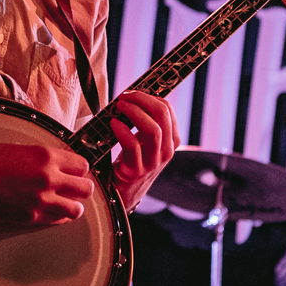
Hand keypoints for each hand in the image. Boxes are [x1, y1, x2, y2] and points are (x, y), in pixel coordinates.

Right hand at [0, 142, 96, 225]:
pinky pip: (58, 220)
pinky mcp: (31, 218)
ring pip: (76, 209)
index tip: (76, 171)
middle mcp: (48, 178)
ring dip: (74, 204)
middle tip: (76, 187)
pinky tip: (54, 211)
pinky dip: (59, 216)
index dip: (79, 169)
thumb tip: (60, 163)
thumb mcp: (21, 148)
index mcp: (46, 156)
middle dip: (82, 187)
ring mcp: (41, 200)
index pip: (82, 165)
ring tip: (67, 202)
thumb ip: (44, 157)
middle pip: (85, 188)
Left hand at [109, 90, 178, 211]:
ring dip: (134, 112)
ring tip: (119, 106)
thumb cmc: (133, 160)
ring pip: (152, 129)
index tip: (132, 93)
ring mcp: (152, 162)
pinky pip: (132, 145)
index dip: (149, 96)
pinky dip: (122, 130)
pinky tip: (113, 124)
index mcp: (171, 140)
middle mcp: (166, 150)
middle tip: (125, 96)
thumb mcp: (146, 141)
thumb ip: (145, 121)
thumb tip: (132, 96)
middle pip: (162, 115)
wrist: (125, 192)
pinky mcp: (135, 170)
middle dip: (141, 99)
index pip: (167, 109)